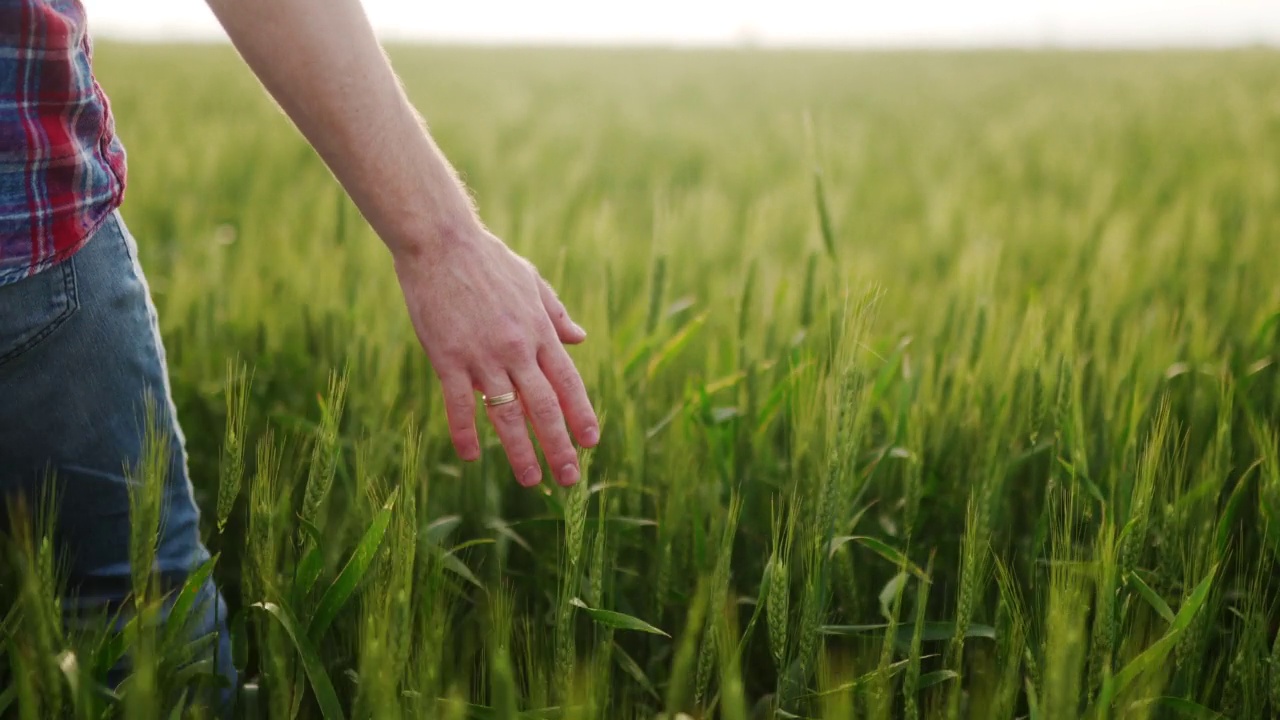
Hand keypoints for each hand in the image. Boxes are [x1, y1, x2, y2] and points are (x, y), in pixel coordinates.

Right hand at [393, 224, 599, 486]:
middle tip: (569, 478)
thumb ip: (556, 314)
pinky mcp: (448, 358)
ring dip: (520, 451)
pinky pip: (459, 403)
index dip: (581, 414)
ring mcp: (482, 356)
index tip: (591, 442)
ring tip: (530, 480)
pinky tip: (472, 456)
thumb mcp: (531, 281)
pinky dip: (465, 431)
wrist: (440, 242)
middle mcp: (516, 348)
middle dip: (559, 445)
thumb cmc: (487, 260)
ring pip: (506, 413)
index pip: (568, 382)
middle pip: (544, 407)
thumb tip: (581, 338)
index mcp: (539, 331)